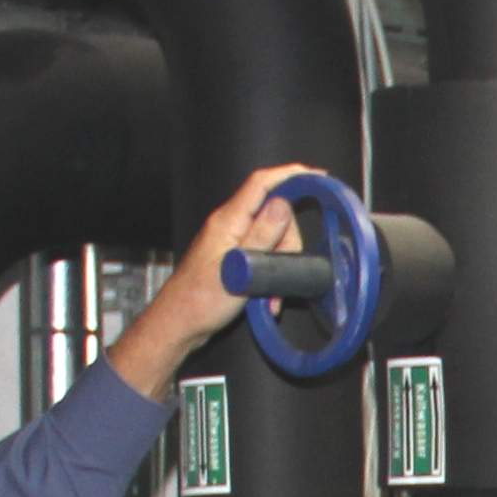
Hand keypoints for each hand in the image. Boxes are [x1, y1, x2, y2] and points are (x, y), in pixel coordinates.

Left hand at [101, 166, 317, 402]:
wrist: (180, 323)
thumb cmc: (201, 300)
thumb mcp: (239, 268)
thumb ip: (261, 235)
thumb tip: (282, 204)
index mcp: (229, 220)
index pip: (262, 183)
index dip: (291, 174)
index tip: (316, 176)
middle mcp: (230, 225)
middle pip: (275, 215)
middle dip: (288, 243)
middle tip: (284, 268)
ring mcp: (232, 240)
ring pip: (273, 239)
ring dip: (280, 267)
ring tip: (271, 295)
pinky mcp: (236, 256)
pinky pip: (264, 256)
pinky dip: (271, 276)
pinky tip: (267, 298)